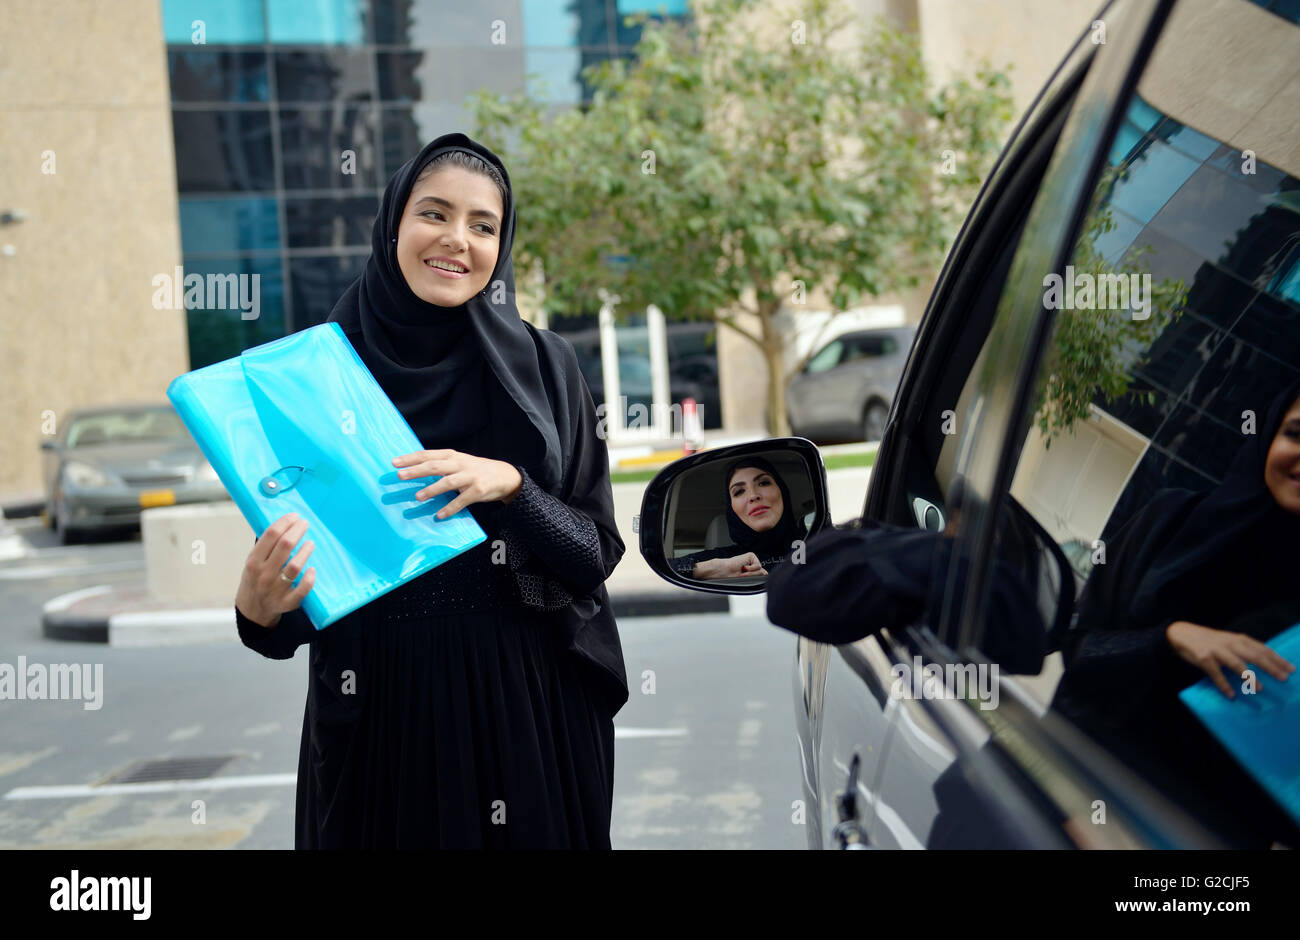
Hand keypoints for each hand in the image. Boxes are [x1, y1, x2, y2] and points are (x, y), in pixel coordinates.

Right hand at [235, 512, 315, 628]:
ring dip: (305, 551)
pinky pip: (301, 590)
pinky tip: (313, 569)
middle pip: (285, 546)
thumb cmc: (256, 578)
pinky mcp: (287, 603)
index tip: (294, 516)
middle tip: (305, 523)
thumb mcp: (253, 562)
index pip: (271, 535)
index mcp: (254, 561)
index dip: (285, 522)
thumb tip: (284, 523)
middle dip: (297, 531)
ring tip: (311, 543)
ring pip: (294, 566)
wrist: (253, 609)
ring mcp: (275, 589)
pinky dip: (309, 579)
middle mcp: (263, 574)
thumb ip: (265, 546)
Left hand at [392, 449, 522, 518]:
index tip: (395, 463)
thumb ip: (442, 464)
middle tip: (400, 476)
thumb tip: (416, 470)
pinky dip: (450, 508)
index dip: (411, 458)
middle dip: (417, 471)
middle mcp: (461, 464)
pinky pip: (462, 500)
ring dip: (432, 490)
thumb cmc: (477, 470)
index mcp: (453, 456)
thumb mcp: (460, 462)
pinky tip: (440, 515)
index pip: (429, 455)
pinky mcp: (479, 490)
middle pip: (435, 466)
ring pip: (448, 482)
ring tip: (418, 496)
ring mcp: (471, 477)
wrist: (506, 476)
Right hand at [696, 552, 767, 579]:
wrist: (723, 570)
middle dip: (754, 576)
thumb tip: (766, 573)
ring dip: (751, 573)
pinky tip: (743, 567)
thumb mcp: (746, 578)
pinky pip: (757, 565)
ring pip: (760, 569)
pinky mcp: (751, 556)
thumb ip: (757, 575)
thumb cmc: (730, 576)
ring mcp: (751, 560)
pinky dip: (751, 568)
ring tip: (742, 572)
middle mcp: (752, 564)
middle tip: (743, 576)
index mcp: (750, 570)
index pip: (761, 574)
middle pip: (762, 572)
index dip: (758, 578)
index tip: (748, 579)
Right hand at [1165, 621, 1294, 698]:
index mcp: (1239, 639)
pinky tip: (1231, 694)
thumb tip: (1266, 661)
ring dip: (1249, 676)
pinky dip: (1224, 684)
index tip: (1291, 669)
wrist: (1182, 633)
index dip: (1277, 659)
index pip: (1262, 649)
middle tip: (1284, 678)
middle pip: (1254, 656)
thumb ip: (1245, 649)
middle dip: (1270, 667)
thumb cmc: (1209, 640)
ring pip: (1236, 664)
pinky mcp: (1204, 659)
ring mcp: (1216, 651)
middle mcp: (1230, 643)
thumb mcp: (1229, 641)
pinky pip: (1216, 674)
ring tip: (1260, 688)